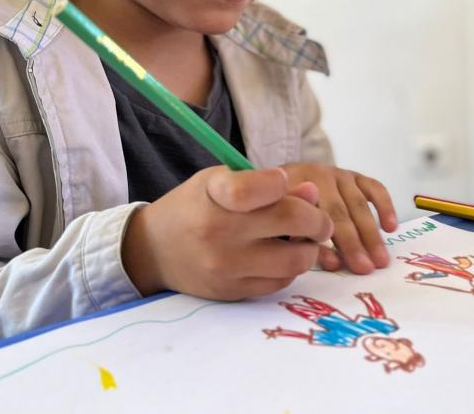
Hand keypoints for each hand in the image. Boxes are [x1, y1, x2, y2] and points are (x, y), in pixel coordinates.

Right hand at [121, 165, 332, 300]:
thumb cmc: (194, 207)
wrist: (154, 250)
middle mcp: (219, 231)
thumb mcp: (219, 181)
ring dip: (309, 248)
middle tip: (319, 220)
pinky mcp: (232, 292)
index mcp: (214, 194)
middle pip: (293, 221)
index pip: (256, 188)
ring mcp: (226, 266)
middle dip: (318, 218)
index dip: (280, 182)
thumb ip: (264, 184)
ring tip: (302, 240)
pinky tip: (281, 257)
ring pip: (295, 259)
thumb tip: (312, 193)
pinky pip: (280, 282)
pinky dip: (290, 269)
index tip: (284, 182)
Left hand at [281, 164, 397, 274]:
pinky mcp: (355, 176)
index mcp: (291, 189)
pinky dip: (385, 206)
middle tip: (366, 268)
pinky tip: (391, 227)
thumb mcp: (279, 226)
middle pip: (337, 212)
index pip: (310, 217)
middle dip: (353, 242)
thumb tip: (333, 262)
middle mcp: (316, 177)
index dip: (323, 242)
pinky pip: (374, 188)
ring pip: (358, 204)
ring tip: (381, 260)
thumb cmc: (279, 212)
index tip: (337, 265)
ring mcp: (337, 175)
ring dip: (371, 233)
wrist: (278, 182)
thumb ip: (301, 242)